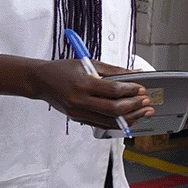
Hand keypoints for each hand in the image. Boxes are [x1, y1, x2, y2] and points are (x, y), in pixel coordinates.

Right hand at [0, 56, 154, 129]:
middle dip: (134, 106)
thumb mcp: (88, 63)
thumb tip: (136, 74)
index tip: (142, 88)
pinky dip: (118, 122)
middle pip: (113, 109)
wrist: (40, 81)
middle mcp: (80, 100)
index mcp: (82, 84)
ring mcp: (78, 112)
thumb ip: (114, 70)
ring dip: (131, 117)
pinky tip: (130, 118)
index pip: (113, 90)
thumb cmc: (62, 69)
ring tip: (144, 112)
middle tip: (146, 101)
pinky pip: (102, 124)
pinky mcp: (78, 118)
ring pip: (110, 121)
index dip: (131, 90)